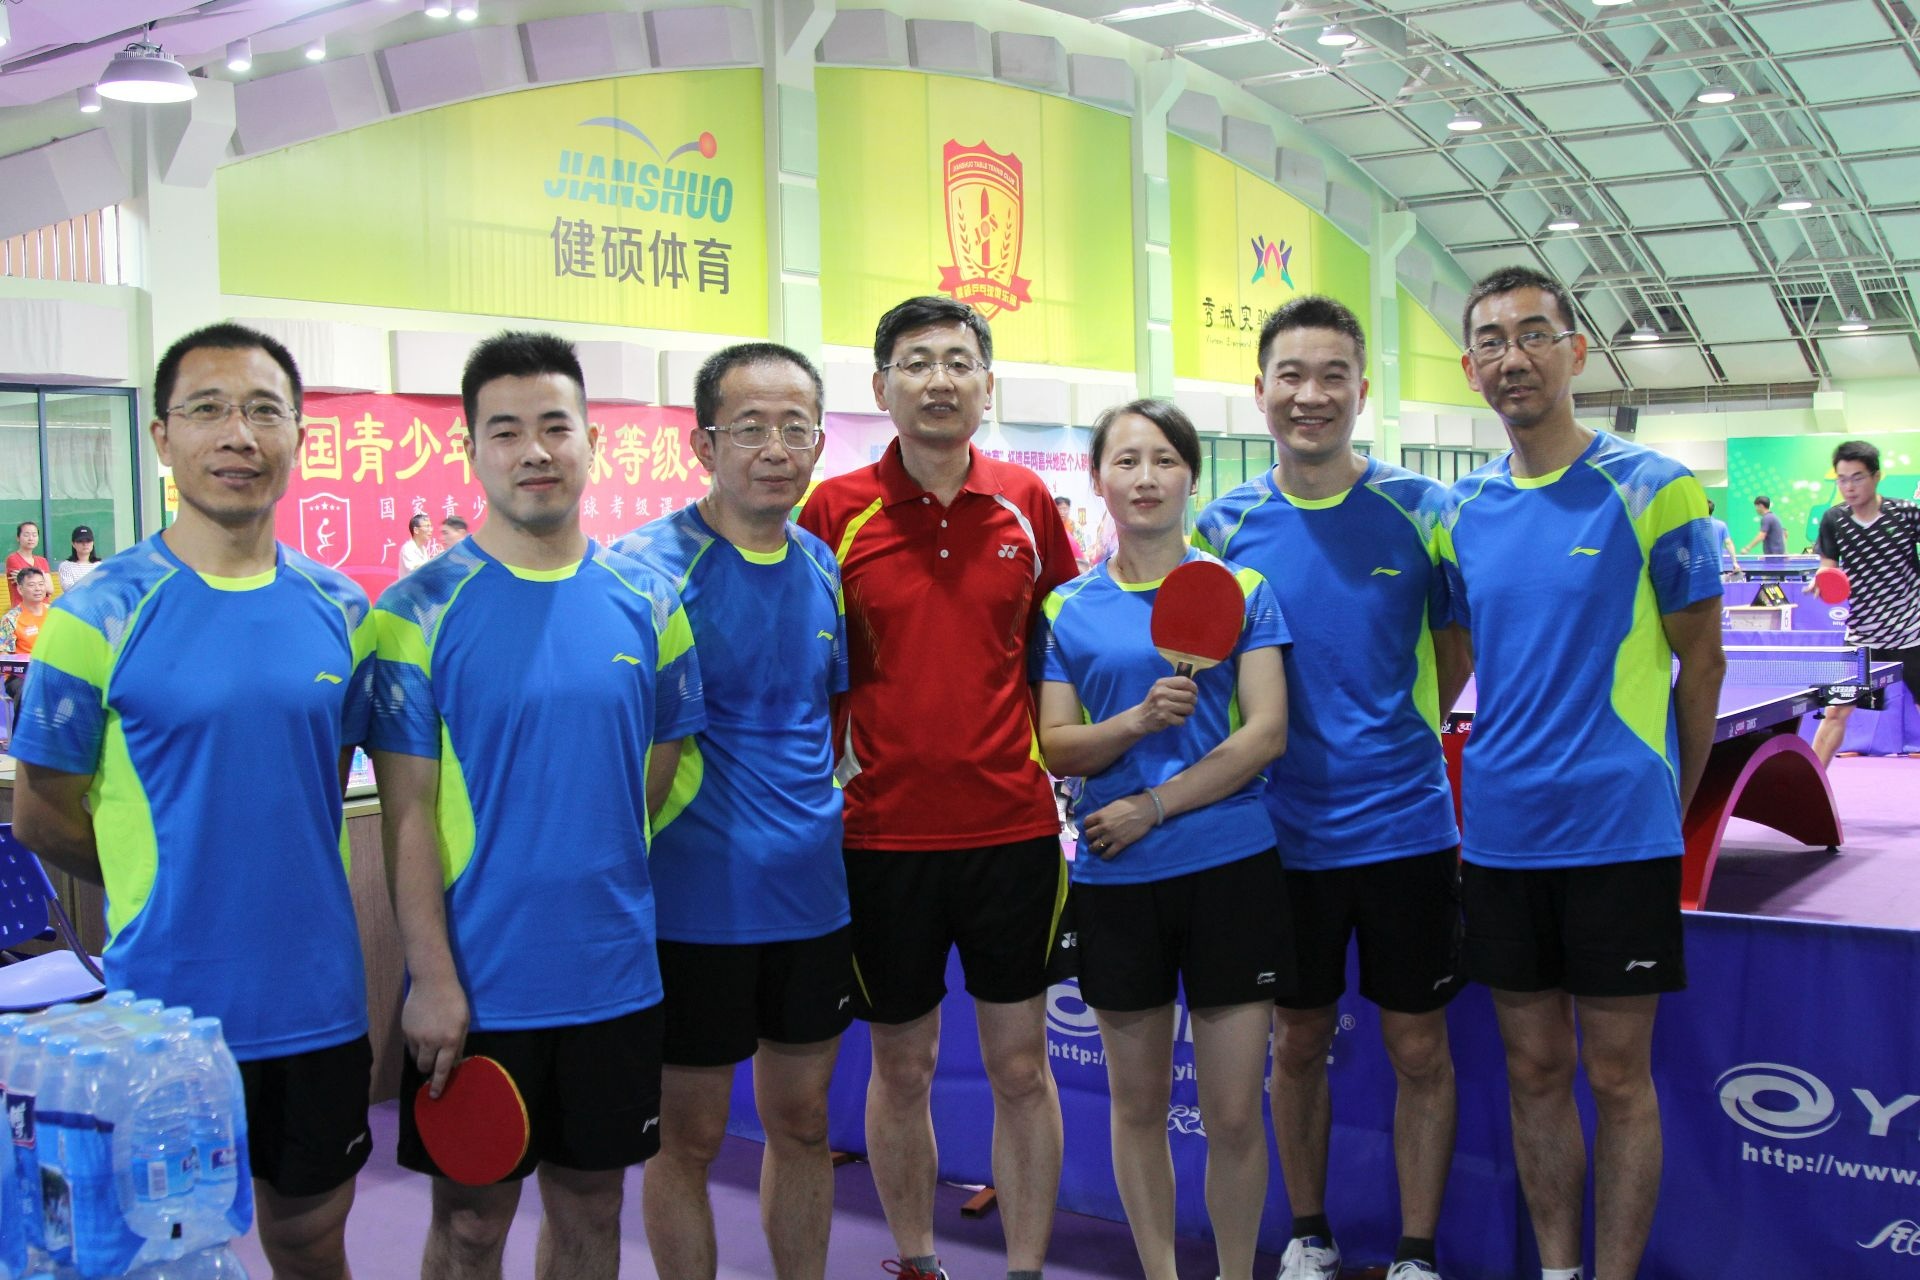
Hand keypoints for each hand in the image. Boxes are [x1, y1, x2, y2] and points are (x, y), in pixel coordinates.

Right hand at [402, 976, 469, 1098]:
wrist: (433, 982)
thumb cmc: (454, 1001)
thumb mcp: (464, 1022)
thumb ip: (459, 1044)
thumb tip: (454, 1063)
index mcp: (449, 1040)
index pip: (443, 1069)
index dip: (439, 1084)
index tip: (435, 1096)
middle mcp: (431, 1041)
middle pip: (425, 1067)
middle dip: (428, 1069)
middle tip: (433, 1063)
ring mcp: (416, 1036)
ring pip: (416, 1057)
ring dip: (422, 1057)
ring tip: (429, 1045)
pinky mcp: (405, 1030)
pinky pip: (409, 1046)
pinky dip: (416, 1046)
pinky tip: (422, 1033)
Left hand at [1081, 793, 1157, 860]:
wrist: (1145, 810)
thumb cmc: (1131, 804)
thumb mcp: (1113, 805)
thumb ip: (1104, 812)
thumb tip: (1099, 818)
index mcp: (1101, 814)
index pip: (1086, 822)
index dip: (1087, 825)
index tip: (1090, 827)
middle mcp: (1104, 826)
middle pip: (1088, 835)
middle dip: (1090, 837)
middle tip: (1093, 838)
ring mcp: (1111, 836)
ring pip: (1095, 846)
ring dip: (1094, 848)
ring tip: (1095, 849)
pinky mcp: (1121, 843)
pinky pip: (1108, 854)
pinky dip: (1105, 856)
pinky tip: (1104, 856)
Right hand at [1131, 676, 1197, 734]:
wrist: (1141, 717)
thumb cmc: (1155, 702)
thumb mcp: (1160, 688)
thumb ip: (1174, 685)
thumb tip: (1193, 685)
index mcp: (1162, 683)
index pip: (1185, 681)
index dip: (1193, 687)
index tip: (1194, 692)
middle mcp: (1161, 692)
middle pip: (1189, 695)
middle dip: (1193, 701)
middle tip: (1190, 704)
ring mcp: (1162, 705)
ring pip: (1188, 708)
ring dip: (1189, 712)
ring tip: (1183, 712)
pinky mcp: (1164, 717)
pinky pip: (1182, 720)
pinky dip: (1181, 721)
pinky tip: (1175, 719)